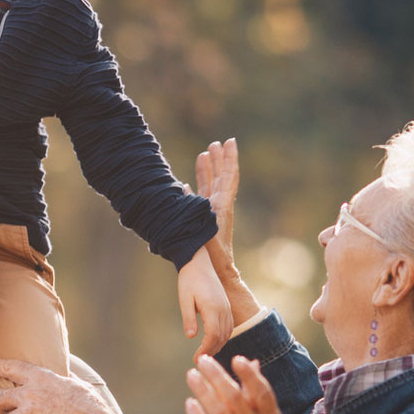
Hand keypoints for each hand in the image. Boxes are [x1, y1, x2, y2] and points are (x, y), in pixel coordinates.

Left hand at [176, 252, 231, 360]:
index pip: (213, 336)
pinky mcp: (226, 306)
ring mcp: (227, 308)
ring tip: (206, 354)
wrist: (199, 262)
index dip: (206, 349)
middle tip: (200, 361)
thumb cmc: (189, 280)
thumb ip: (189, 318)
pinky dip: (223, 337)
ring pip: (227, 333)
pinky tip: (214, 342)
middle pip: (222, 337)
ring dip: (218, 345)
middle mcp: (223, 309)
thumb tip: (191, 336)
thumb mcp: (185, 299)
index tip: (196, 358)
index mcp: (213, 308)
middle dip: (212, 351)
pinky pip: (229, 326)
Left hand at [184, 354, 296, 413]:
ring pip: (218, 411)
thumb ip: (259, 394)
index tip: (237, 358)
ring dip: (203, 390)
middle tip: (203, 360)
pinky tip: (190, 402)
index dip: (250, 375)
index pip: (262, 393)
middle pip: (234, 398)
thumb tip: (251, 362)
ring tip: (192, 375)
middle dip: (217, 376)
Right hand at [194, 138, 239, 282]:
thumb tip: (183, 188)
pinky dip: (195, 188)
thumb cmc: (212, 254)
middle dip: (219, 159)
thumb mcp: (206, 229)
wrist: (217, 271)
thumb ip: (195, 210)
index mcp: (223, 204)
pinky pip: (199, 198)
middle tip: (216, 143)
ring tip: (205, 154)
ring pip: (211, 185)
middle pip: (221, 176)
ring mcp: (211, 212)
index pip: (229, 176)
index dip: (230, 158)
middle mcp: (219, 205)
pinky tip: (187, 184)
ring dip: (208, 170)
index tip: (231, 142)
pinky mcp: (203, 220)